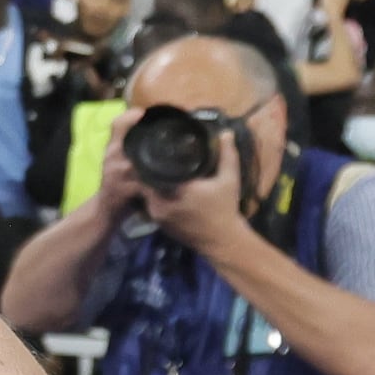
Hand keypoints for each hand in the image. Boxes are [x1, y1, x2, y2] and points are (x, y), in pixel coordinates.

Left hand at [146, 140, 252, 256]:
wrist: (224, 242)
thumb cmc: (225, 209)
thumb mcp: (229, 180)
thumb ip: (227, 155)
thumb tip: (225, 133)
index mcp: (174, 190)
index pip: (149, 170)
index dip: (148, 159)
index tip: (153, 148)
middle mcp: (160, 204)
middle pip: (144, 181)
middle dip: (149, 170)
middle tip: (154, 157)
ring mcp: (158, 217)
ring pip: (146, 194)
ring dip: (150, 184)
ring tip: (156, 170)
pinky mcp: (160, 225)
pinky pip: (150, 206)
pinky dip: (154, 197)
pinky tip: (160, 188)